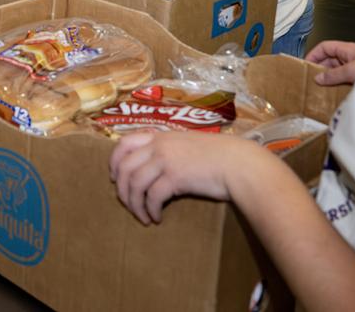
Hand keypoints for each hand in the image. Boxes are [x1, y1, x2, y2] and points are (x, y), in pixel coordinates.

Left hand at [109, 130, 251, 224]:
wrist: (240, 164)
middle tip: (128, 205)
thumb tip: (154, 170)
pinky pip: (152, 197)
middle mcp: (159, 145)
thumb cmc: (220, 157)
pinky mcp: (175, 177)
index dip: (114, 161)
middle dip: (122, 190)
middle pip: (124, 167)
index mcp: (161, 136)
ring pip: (135, 184)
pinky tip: (157, 218)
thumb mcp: (188, 146)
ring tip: (143, 218)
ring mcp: (166, 160)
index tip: (114, 177)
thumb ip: (170, 151)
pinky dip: (151, 210)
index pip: (124, 143)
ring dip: (135, 205)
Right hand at [306, 41, 354, 85]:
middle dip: (319, 69)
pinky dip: (337, 84)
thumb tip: (318, 78)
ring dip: (328, 78)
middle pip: (328, 60)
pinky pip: (344, 79)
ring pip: (335, 70)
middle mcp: (349, 56)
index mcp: (346, 49)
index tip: (305, 65)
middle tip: (311, 80)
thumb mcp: (351, 70)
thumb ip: (333, 75)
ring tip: (320, 88)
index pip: (324, 48)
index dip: (313, 55)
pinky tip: (334, 92)